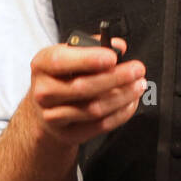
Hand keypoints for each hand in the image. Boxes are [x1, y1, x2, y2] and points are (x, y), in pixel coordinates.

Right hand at [24, 37, 145, 147]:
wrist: (43, 110)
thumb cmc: (61, 76)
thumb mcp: (68, 54)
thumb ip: (92, 46)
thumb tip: (118, 46)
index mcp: (42, 65)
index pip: (61, 61)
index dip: (89, 59)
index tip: (113, 57)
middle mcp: (43, 91)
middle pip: (82, 87)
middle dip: (115, 78)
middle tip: (137, 70)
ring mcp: (53, 116)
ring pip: (93, 108)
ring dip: (122, 96)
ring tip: (138, 85)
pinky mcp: (68, 134)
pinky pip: (99, 126)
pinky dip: (120, 114)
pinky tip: (130, 102)